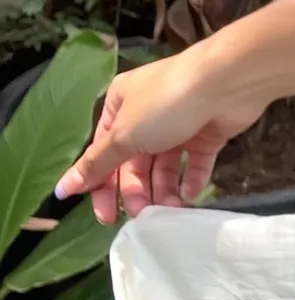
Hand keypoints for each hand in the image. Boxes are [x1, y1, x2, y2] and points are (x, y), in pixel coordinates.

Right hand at [54, 50, 268, 224]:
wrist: (226, 82)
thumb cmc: (166, 103)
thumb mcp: (124, 134)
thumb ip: (96, 164)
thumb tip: (62, 188)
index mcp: (120, 105)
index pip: (104, 153)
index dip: (102, 185)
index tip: (106, 217)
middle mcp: (147, 114)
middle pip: (134, 163)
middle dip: (137, 191)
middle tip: (143, 215)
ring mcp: (179, 123)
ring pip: (164, 167)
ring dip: (164, 191)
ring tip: (171, 208)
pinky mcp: (207, 133)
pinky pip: (194, 164)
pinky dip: (190, 181)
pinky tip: (189, 194)